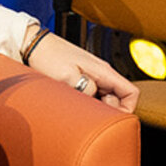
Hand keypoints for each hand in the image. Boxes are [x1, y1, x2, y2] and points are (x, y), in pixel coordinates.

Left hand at [23, 31, 138, 111]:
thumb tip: (96, 101)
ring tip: (79, 107)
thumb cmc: (48, 56)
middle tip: (90, 114)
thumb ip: (86, 89)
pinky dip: (87, 102)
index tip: (114, 119)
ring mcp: (92, 75)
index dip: (128, 109)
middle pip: (119, 98)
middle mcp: (101, 73)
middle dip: (109, 111)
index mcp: (104, 71)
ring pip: (105, 98)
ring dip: (97, 107)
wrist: (33, 45)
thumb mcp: (66, 76)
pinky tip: (74, 103)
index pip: (131, 93)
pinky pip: (93, 94)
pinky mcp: (82, 78)